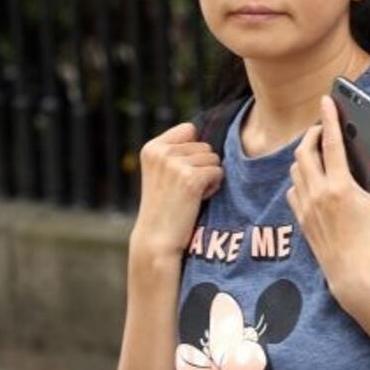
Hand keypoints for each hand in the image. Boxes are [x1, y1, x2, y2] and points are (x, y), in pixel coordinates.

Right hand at [131, 122, 222, 259]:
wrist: (157, 240)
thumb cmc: (166, 207)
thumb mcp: (163, 173)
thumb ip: (178, 151)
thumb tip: (206, 132)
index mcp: (152, 148)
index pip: (189, 129)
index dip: (193, 151)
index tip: (179, 174)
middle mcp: (161, 152)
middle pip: (205, 145)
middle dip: (202, 166)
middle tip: (184, 190)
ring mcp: (174, 164)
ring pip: (214, 158)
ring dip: (209, 177)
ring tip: (189, 195)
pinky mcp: (190, 178)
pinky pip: (218, 172)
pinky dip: (213, 187)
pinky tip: (197, 200)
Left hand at [287, 95, 369, 302]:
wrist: (353, 277)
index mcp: (341, 186)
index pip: (333, 143)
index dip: (331, 118)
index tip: (327, 101)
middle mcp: (318, 193)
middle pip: (305, 152)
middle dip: (313, 135)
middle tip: (323, 130)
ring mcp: (306, 207)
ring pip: (296, 170)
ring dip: (304, 156)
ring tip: (317, 153)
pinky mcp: (302, 221)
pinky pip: (293, 191)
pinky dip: (299, 180)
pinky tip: (310, 182)